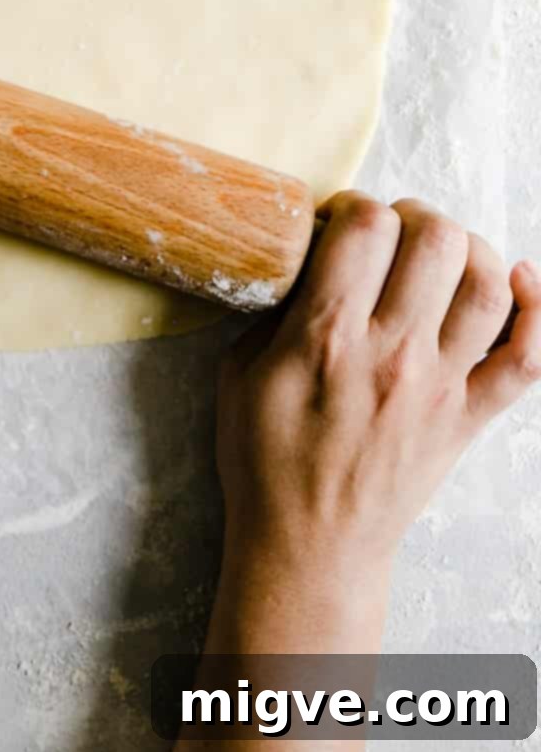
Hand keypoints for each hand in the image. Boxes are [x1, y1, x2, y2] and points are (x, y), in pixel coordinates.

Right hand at [217, 192, 540, 590]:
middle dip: (413, 215)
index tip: (342, 221)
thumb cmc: (265, 459)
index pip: (365, 227)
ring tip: (441, 252)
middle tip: (392, 230)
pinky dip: (539, 312)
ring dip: (470, 247)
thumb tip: (307, 258)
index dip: (355, 205)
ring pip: (488, 285)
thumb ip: (278, 308)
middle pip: (435, 240)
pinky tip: (522, 280)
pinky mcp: (469, 417)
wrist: (310, 546)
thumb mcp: (241, 370)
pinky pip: (527, 360)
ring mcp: (440, 386)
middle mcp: (393, 353)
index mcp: (326, 336)